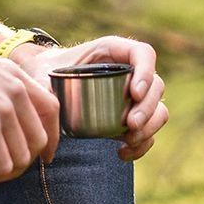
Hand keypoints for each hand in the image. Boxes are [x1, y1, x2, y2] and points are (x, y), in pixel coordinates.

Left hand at [17, 35, 168, 159]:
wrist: (46, 83)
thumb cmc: (46, 74)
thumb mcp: (45, 75)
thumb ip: (45, 89)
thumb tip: (50, 119)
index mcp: (113, 50)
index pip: (143, 54)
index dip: (145, 73)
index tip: (134, 94)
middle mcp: (129, 71)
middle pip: (156, 85)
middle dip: (147, 108)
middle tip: (130, 125)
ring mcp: (133, 95)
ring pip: (158, 109)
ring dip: (149, 127)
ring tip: (128, 139)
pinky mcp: (130, 116)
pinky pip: (148, 131)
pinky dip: (142, 144)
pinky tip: (122, 153)